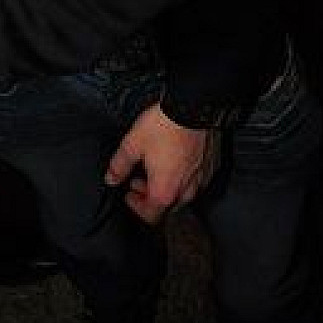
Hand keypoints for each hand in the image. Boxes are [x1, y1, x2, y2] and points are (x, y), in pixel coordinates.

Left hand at [104, 103, 219, 224]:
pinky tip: (176, 161)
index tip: (128, 194)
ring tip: (156, 169)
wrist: (194, 108)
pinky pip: (196, 181)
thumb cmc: (162, 127)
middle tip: (138, 180)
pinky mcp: (211, 168)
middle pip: (167, 207)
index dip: (136, 207)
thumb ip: (119, 165)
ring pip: (183, 195)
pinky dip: (184, 177)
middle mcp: (186, 192)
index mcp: (164, 191)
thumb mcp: (132, 144)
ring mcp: (201, 181)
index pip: (150, 215)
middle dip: (150, 197)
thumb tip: (110, 179)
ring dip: (167, 187)